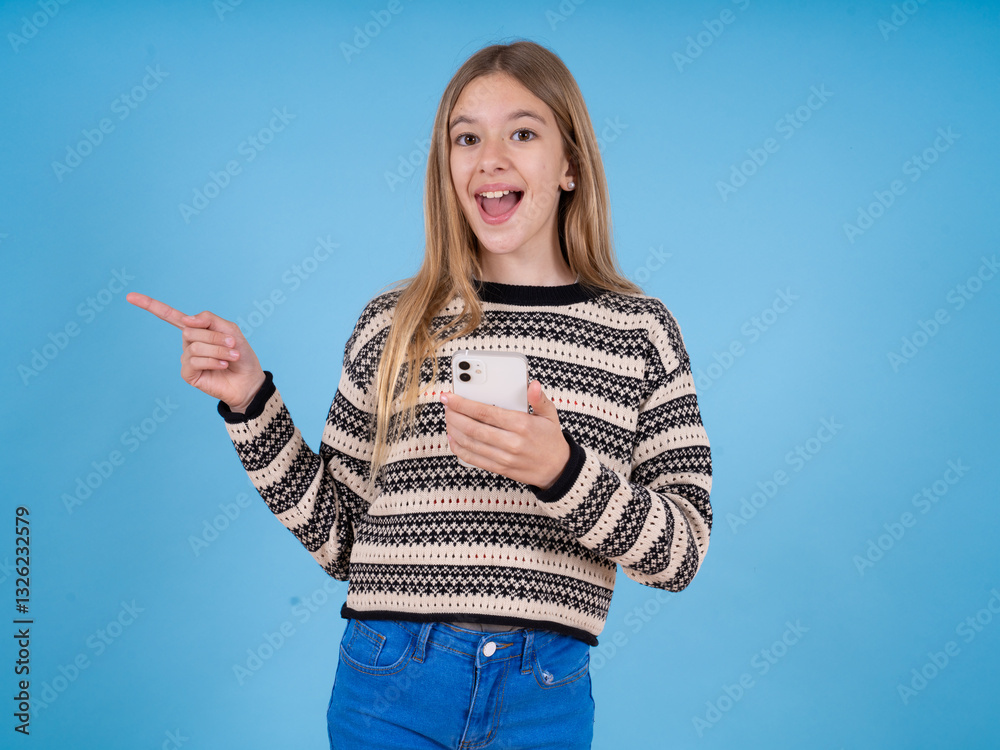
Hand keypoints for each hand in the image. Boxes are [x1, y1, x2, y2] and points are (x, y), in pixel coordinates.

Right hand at [126, 292, 265, 411]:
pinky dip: (213, 361)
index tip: (129, 296)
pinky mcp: (188, 374)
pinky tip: (223, 365)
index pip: (170, 316)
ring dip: (218, 350)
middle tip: (232, 344)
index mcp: (196, 330)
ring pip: (195, 346)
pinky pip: (195, 361)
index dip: (150, 305)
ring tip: (232, 357)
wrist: (249, 380)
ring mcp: (186, 359)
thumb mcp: (229, 329)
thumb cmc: (240, 354)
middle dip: (215, 337)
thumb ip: (208, 319)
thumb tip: (185, 319)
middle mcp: (188, 343)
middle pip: (190, 330)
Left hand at [440, 380, 569, 488]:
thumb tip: (532, 385)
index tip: (449, 397)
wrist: (557, 469)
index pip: (485, 412)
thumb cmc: (550, 439)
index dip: (462, 403)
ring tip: (448, 419)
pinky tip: (453, 439)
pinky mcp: (500, 469)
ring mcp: (504, 457)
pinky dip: (459, 449)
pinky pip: (473, 459)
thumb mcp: (550, 415)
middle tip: (446, 406)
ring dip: (454, 430)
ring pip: (470, 443)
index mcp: (521, 425)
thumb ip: (539, 399)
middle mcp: (511, 442)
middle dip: (454, 415)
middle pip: (473, 427)